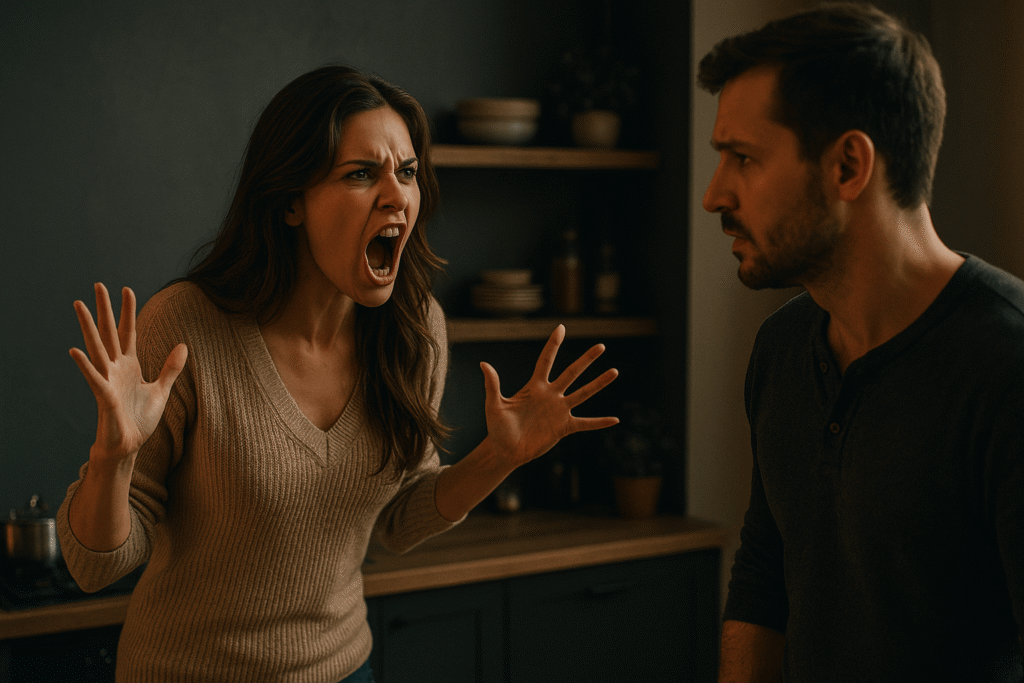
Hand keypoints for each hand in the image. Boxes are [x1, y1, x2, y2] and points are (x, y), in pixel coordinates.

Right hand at [70, 283, 187, 464]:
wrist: (130, 446)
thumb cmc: (141, 420)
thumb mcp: (161, 390)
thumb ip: (170, 368)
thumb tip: (183, 346)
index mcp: (130, 366)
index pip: (128, 332)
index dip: (128, 311)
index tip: (127, 289)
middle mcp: (116, 368)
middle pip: (110, 333)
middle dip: (105, 309)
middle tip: (98, 285)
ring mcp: (108, 380)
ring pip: (97, 348)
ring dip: (89, 327)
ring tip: (79, 306)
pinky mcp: (104, 397)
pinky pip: (93, 378)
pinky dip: (85, 366)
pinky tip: (75, 351)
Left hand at [480, 324, 618, 469]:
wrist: (505, 450)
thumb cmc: (497, 427)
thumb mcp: (494, 406)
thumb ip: (492, 385)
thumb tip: (483, 364)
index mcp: (534, 387)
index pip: (546, 360)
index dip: (553, 344)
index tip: (561, 327)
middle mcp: (550, 395)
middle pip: (571, 373)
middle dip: (586, 360)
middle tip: (600, 346)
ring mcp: (559, 411)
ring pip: (583, 393)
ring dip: (598, 383)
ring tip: (614, 372)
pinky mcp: (563, 427)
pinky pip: (585, 423)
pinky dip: (599, 422)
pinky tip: (615, 420)